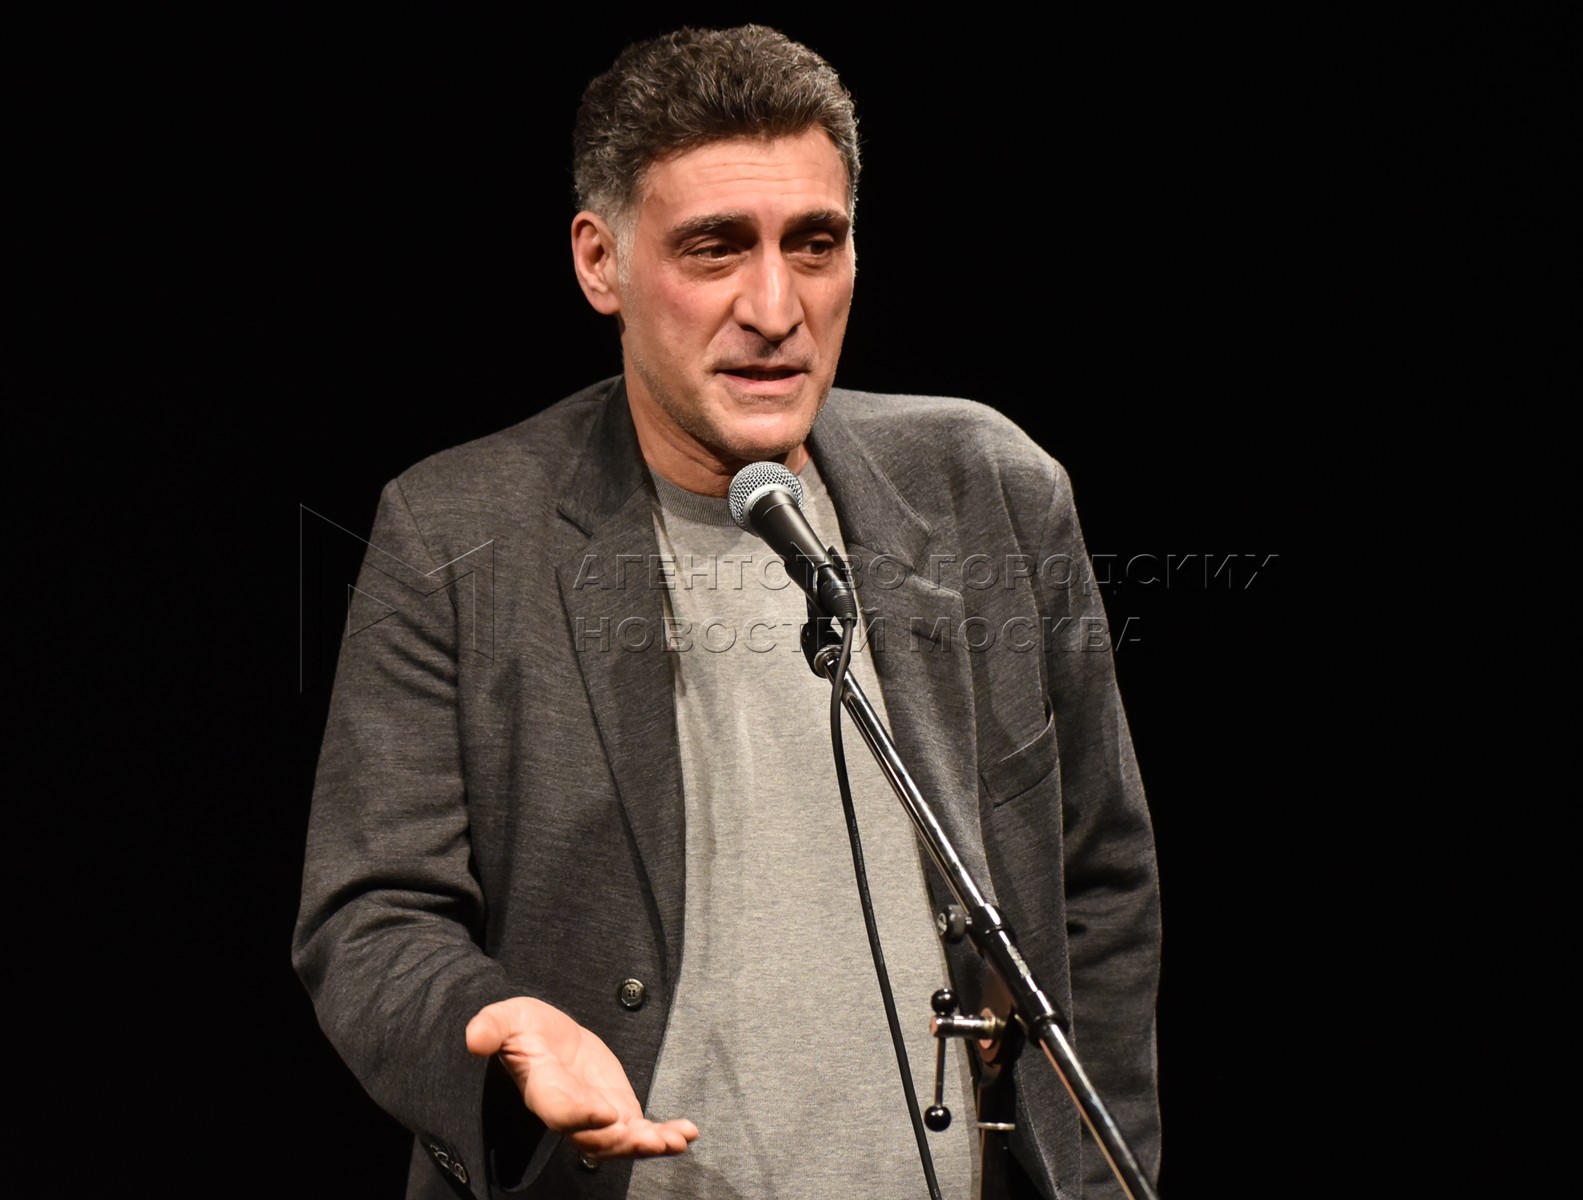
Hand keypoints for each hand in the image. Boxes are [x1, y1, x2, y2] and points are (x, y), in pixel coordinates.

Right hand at [466, 997, 698, 1160]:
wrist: (542, 1037)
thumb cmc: (521, 1028)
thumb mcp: (505, 1018)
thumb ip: (491, 1027)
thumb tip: (473, 1038)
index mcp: (543, 1088)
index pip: (559, 1111)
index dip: (581, 1115)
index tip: (607, 1112)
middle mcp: (570, 1112)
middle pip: (595, 1137)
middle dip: (624, 1141)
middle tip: (651, 1140)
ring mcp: (596, 1116)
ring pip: (622, 1141)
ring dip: (650, 1143)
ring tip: (675, 1141)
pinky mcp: (617, 1111)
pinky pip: (641, 1131)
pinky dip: (665, 1135)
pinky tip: (688, 1133)